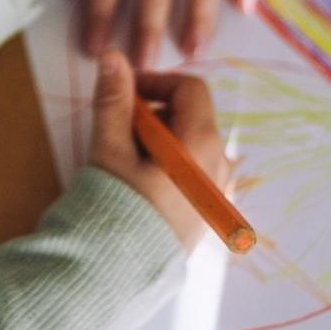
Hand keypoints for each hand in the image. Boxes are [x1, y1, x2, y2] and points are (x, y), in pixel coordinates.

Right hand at [87, 52, 235, 252]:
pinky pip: (193, 171)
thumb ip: (114, 100)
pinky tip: (139, 184)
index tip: (123, 92)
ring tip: (125, 161)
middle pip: (190, 116)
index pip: (189, 88)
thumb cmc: (116, 208)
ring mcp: (217, 190)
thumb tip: (113, 56)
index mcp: (202, 143)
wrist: (119, 273)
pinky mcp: (207, 211)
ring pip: (190, 144)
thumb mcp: (110, 149)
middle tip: (116, 130)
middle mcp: (219, 164)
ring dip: (158, 139)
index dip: (155, 81)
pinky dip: (167, 163)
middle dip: (152, 113)